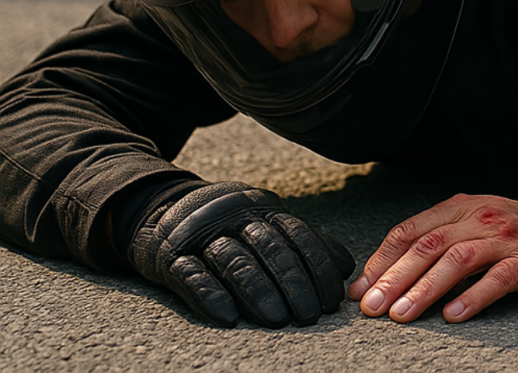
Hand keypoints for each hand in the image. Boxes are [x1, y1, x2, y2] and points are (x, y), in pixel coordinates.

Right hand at [125, 181, 353, 326]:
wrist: (159, 212)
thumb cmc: (227, 228)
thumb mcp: (265, 226)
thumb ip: (303, 244)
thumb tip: (345, 266)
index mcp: (263, 210)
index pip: (298, 236)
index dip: (318, 268)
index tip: (332, 300)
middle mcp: (236, 217)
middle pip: (271, 249)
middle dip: (294, 283)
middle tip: (310, 315)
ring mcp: (202, 234)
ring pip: (235, 261)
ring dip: (258, 292)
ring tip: (277, 319)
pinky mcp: (171, 255)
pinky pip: (192, 274)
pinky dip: (211, 295)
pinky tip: (228, 317)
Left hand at [352, 195, 517, 323]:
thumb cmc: (512, 234)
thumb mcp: (471, 227)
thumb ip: (434, 245)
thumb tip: (382, 279)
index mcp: (461, 208)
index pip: (411, 230)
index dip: (383, 260)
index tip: (361, 290)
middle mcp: (480, 218)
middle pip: (430, 245)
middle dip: (396, 277)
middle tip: (374, 307)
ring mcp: (506, 238)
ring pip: (459, 259)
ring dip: (426, 288)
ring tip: (403, 314)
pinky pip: (498, 278)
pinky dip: (474, 296)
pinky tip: (454, 315)